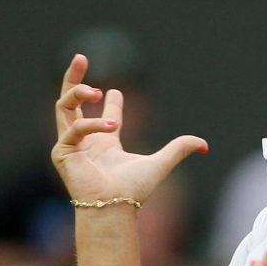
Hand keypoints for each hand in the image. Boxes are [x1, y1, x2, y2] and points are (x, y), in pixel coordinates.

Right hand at [51, 55, 207, 203]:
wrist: (117, 208)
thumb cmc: (134, 191)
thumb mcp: (161, 163)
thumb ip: (179, 149)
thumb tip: (204, 144)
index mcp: (104, 143)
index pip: (102, 116)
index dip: (109, 100)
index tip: (112, 89)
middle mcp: (84, 141)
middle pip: (69, 102)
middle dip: (73, 78)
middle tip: (80, 57)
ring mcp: (70, 145)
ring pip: (63, 106)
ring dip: (77, 92)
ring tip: (98, 89)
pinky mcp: (62, 152)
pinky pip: (75, 129)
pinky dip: (93, 125)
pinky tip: (111, 125)